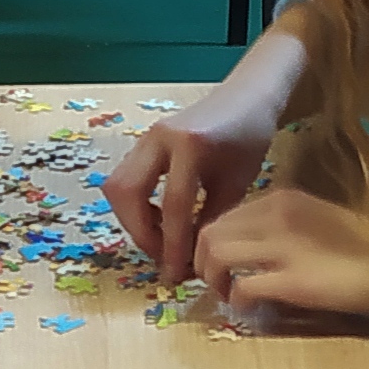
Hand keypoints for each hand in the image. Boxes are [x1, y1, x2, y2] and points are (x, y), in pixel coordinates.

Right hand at [107, 81, 282, 280]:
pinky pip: (125, 179)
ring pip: (118, 186)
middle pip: (128, 193)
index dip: (172, 244)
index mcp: (189, 144)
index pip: (173, 205)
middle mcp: (158, 137)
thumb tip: (195, 260)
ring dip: (133, 220)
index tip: (177, 273)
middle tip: (163, 257)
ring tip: (161, 241)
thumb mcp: (238, 181)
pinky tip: (159, 221)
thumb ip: (213, 218)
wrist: (246, 95)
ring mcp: (145, 137)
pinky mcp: (142, 143)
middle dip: (140, 232)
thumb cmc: (249, 136)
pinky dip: (136, 206)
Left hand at [191, 187, 368, 325]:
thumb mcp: (315, 218)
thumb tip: (252, 243)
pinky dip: (236, 298)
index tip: (216, 261)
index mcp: (281, 198)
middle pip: (210, 231)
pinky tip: (246, 306)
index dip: (212, 240)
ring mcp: (281, 247)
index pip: (225, 214)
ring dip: (212, 278)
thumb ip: (281, 224)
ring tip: (225, 293)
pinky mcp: (289, 280)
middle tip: (213, 281)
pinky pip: (241, 286)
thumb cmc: (363, 245)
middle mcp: (274, 215)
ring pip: (216, 253)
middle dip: (202, 259)